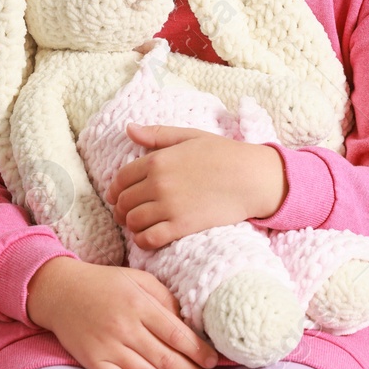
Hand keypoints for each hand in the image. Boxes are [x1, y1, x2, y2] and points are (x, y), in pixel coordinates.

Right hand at [26, 256, 218, 368]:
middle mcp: (124, 328)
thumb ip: (165, 299)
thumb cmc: (105, 284)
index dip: (199, 351)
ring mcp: (107, 347)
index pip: (177, 334)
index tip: (213, 360)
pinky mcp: (92, 361)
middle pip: (166, 358)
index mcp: (139, 304)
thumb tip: (190, 323)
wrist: (60, 291)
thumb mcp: (139, 279)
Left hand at [104, 123, 286, 249]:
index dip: (115, 190)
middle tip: (127, 213)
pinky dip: (143, 240)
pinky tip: (150, 236)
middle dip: (121, 209)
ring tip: (139, 225)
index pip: (121, 178)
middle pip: (124, 202)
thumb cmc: (224, 154)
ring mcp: (169, 206)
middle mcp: (159, 183)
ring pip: (132, 222)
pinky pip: (149, 238)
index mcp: (158, 160)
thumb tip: (129, 129)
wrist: (252, 178)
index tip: (118, 196)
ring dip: (132, 225)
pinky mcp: (182, 226)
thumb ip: (157, 135)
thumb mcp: (189, 136)